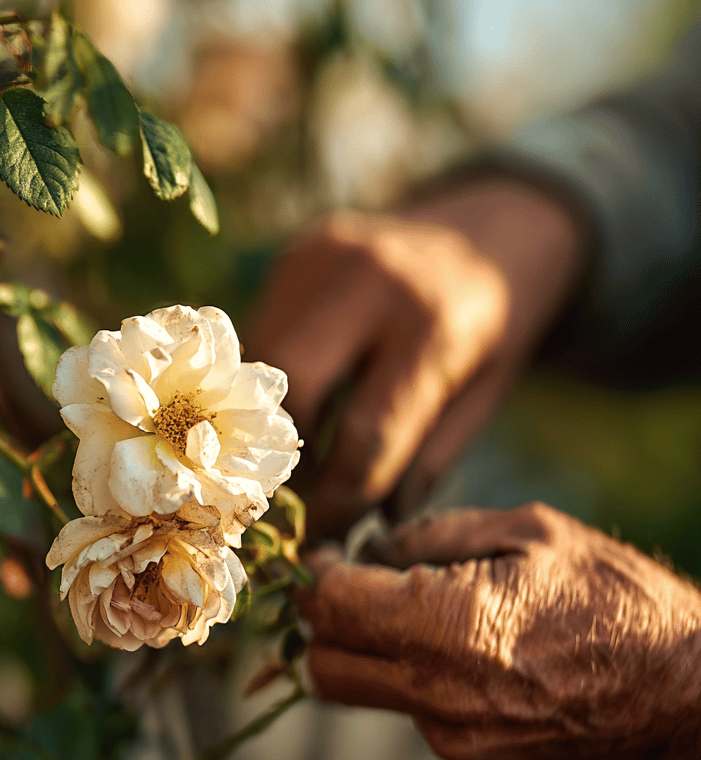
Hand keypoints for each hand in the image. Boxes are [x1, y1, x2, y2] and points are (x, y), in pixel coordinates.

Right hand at [249, 177, 584, 535]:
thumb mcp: (487, 392)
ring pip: (261, 361)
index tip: (321, 540)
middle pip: (291, 389)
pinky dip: (264, 379)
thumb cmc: (499, 318)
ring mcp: (324, 257)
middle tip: (290, 504)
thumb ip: (429, 458)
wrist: (494, 220)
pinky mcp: (296, 252)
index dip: (339, 500)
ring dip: (263, 421)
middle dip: (282, 460)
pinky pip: (261, 331)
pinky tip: (285, 407)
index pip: (367, 434)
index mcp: (437, 325)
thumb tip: (367, 527)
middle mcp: (372, 280)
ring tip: (285, 462)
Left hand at [300, 503, 700, 759]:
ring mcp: (451, 737)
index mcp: (446, 625)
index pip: (328, 606)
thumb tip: (373, 548)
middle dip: (320, 622)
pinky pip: (409, 713)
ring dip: (363, 650)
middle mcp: (436, 692)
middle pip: (322, 666)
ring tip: (408, 611)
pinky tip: (461, 651)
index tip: (322, 555)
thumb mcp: (527, 530)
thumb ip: (433, 533)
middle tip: (347, 584)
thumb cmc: (613, 597)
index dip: (313, 575)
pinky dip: (412, 678)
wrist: (686, 692)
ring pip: (361, 693)